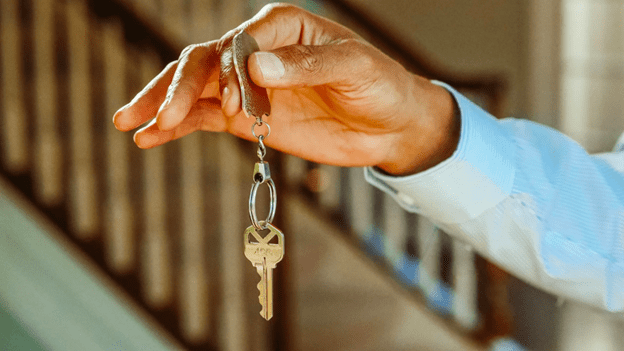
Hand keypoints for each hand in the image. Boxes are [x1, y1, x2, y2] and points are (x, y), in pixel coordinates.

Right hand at [113, 3, 458, 175]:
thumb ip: (306, 65)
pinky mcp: (247, 118)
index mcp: (281, 26)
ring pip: (193, 89)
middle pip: (203, 63)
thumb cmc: (381, 86)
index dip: (229, 74)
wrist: (390, 125)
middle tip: (158, 117)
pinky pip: (203, 119)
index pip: (239, 43)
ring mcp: (247, 86)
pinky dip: (176, 128)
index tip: (234, 108)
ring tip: (129, 123)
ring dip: (161, 104)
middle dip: (177, 89)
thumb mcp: (355, 67)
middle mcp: (256, 51)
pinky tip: (148, 138)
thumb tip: (256, 65)